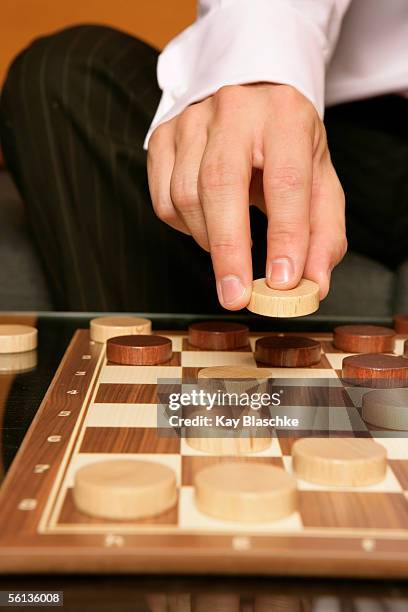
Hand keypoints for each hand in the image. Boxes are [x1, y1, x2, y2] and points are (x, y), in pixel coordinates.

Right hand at [147, 84, 346, 309]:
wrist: (250, 98)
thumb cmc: (286, 146)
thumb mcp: (319, 181)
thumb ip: (322, 234)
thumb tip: (313, 284)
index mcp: (284, 117)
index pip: (285, 181)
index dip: (284, 235)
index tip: (282, 282)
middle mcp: (234, 110)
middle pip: (220, 185)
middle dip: (228, 249)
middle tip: (236, 296)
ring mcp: (192, 121)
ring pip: (185, 195)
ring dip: (208, 239)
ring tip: (230, 249)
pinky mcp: (162, 138)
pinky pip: (163, 199)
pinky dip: (185, 227)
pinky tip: (207, 224)